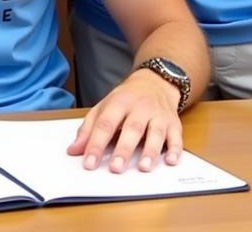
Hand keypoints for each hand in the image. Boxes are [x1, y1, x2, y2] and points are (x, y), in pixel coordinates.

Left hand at [67, 68, 182, 172]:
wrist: (155, 82)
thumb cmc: (126, 99)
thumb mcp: (104, 107)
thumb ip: (89, 128)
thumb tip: (74, 150)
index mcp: (119, 102)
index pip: (105, 124)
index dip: (96, 144)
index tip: (89, 163)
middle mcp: (139, 107)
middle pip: (132, 128)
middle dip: (123, 149)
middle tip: (115, 168)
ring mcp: (158, 115)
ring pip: (155, 133)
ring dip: (150, 151)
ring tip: (143, 168)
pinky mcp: (174, 123)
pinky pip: (176, 137)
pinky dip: (175, 149)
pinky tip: (171, 161)